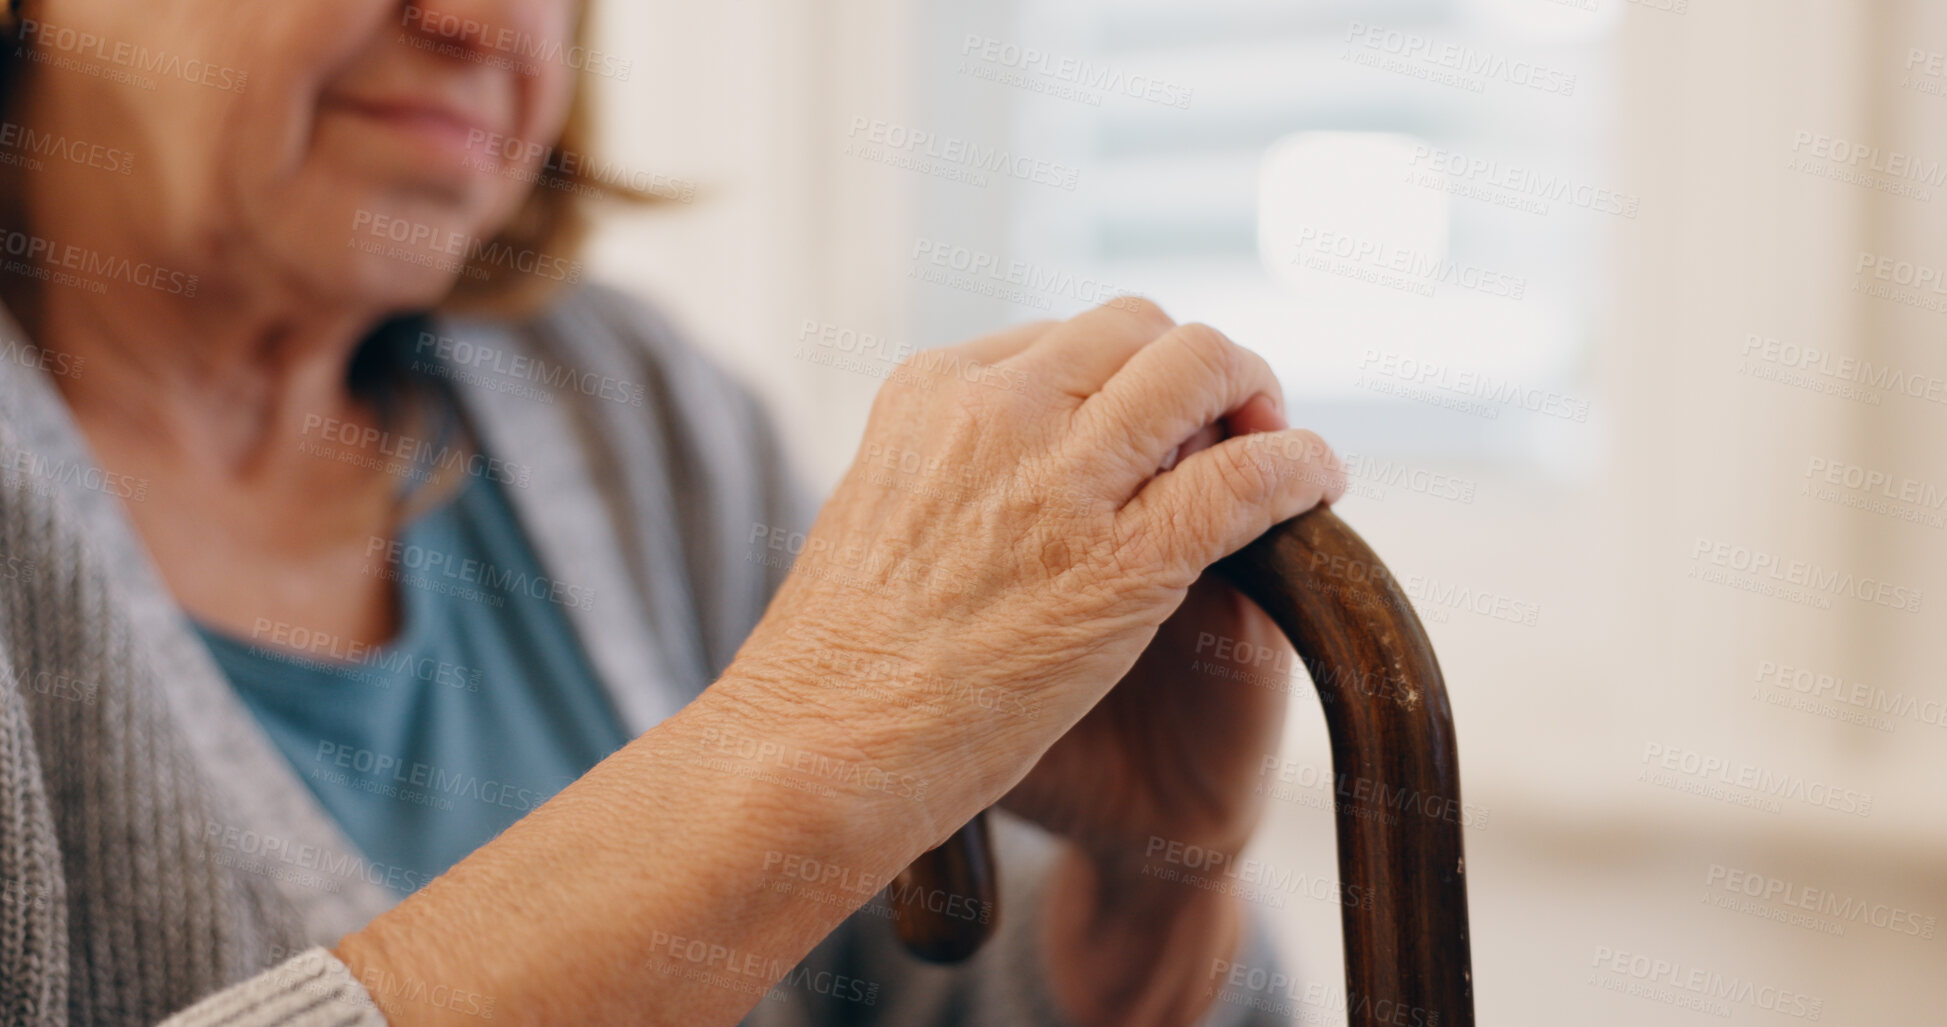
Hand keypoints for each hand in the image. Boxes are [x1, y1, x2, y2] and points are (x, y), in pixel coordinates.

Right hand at [728, 299, 1343, 846]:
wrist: (812, 754)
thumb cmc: (839, 663)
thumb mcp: (878, 513)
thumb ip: (949, 468)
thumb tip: (1019, 462)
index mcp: (930, 389)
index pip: (1066, 337)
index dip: (1125, 377)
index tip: (1150, 427)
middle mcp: (996, 409)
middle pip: (1140, 330)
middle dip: (1196, 368)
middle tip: (1226, 425)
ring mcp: (1060, 480)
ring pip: (1202, 369)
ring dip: (1255, 395)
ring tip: (1277, 445)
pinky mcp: (1123, 562)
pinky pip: (1247, 478)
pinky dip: (1301, 467)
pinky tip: (1318, 484)